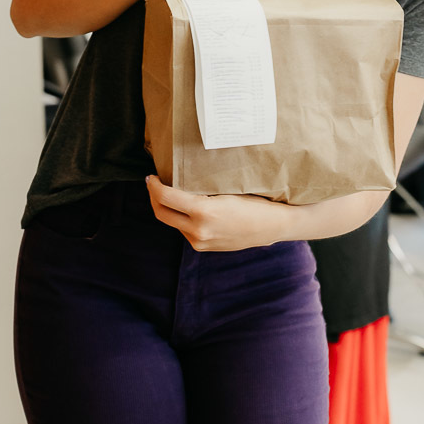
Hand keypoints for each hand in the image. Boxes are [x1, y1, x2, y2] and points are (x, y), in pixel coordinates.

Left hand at [146, 176, 288, 250]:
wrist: (271, 226)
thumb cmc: (253, 202)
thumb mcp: (226, 191)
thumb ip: (200, 190)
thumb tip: (178, 179)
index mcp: (203, 211)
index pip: (166, 197)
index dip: (154, 186)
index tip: (151, 176)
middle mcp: (198, 230)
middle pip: (161, 213)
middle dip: (153, 197)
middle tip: (153, 183)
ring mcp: (199, 242)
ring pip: (172, 222)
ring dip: (166, 207)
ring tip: (169, 193)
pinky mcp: (203, 247)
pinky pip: (183, 230)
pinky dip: (180, 217)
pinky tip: (185, 207)